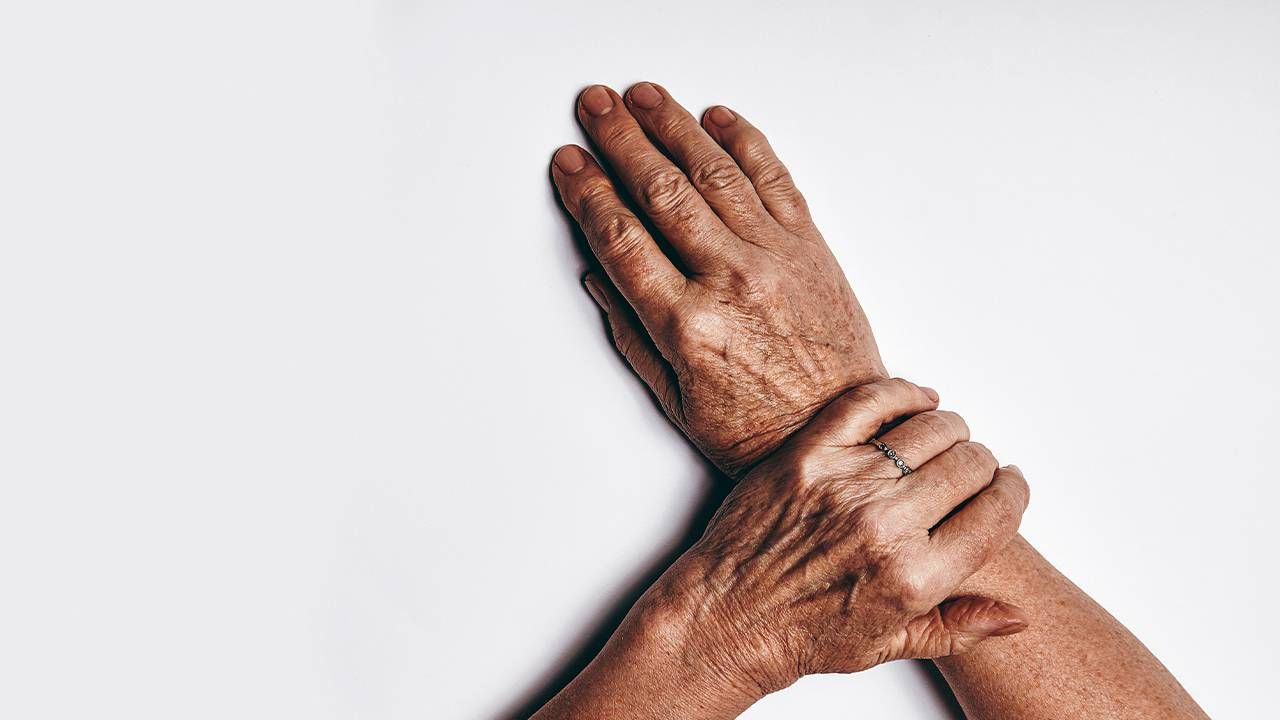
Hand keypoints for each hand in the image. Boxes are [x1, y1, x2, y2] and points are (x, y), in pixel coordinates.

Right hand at [552, 82, 884, 475]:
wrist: (843, 435)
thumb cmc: (759, 428)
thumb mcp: (675, 398)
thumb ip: (631, 333)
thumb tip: (598, 273)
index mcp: (687, 324)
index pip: (622, 237)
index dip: (589, 192)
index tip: (570, 164)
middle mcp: (731, 281)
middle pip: (661, 190)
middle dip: (621, 140)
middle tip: (595, 106)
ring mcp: (776, 258)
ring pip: (714, 172)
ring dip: (674, 126)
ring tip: (644, 96)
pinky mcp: (812, 248)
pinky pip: (776, 178)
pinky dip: (745, 141)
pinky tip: (717, 118)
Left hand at [608, 379, 1028, 715]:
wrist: (727, 617)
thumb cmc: (802, 633)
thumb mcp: (890, 644)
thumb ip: (959, 626)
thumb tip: (1018, 614)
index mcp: (916, 578)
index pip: (997, 514)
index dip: (1012, 493)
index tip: (1008, 485)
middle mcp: (885, 527)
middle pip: (968, 464)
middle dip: (981, 463)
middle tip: (971, 466)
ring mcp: (844, 484)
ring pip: (929, 428)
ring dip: (948, 428)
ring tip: (943, 437)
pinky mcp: (807, 453)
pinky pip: (870, 401)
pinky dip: (902, 393)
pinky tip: (914, 401)